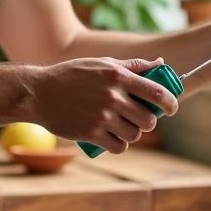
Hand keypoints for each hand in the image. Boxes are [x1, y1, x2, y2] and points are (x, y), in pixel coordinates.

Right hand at [30, 57, 178, 153]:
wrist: (39, 93)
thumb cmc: (72, 75)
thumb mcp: (102, 64)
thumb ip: (133, 65)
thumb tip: (161, 64)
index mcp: (118, 76)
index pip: (157, 92)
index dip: (171, 103)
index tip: (171, 107)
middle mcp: (113, 96)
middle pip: (148, 119)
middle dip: (148, 122)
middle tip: (140, 119)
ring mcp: (102, 117)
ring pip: (134, 135)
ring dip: (132, 134)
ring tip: (123, 127)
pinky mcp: (91, 134)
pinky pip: (118, 147)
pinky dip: (119, 145)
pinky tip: (113, 138)